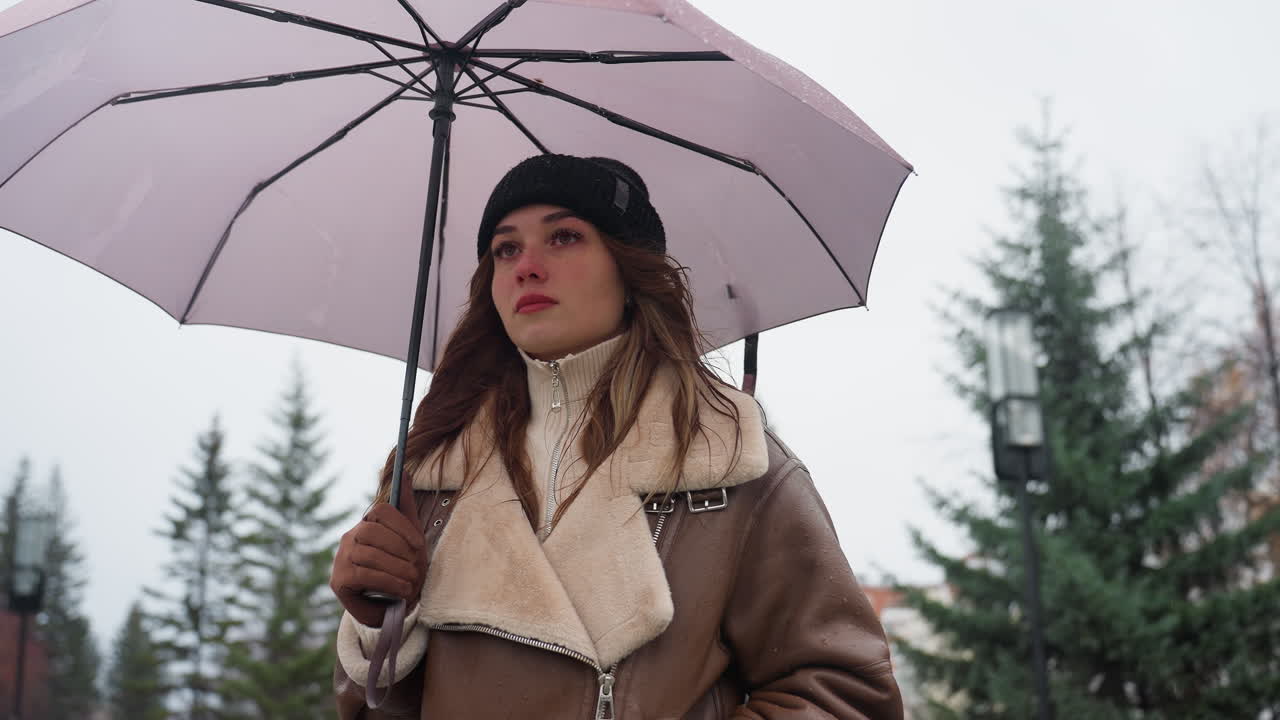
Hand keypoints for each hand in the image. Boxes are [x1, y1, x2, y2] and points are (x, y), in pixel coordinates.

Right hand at [331, 477, 427, 626]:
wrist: (388, 607)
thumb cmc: (401, 567)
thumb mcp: (408, 537)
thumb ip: (406, 507)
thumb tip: (405, 472)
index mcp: (367, 523)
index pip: (381, 511)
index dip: (402, 526)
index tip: (419, 544)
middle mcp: (350, 537)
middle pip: (372, 531)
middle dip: (399, 549)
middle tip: (417, 566)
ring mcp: (341, 558)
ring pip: (369, 554)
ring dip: (397, 568)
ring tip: (413, 581)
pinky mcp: (339, 580)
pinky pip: (363, 575)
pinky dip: (388, 581)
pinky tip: (402, 590)